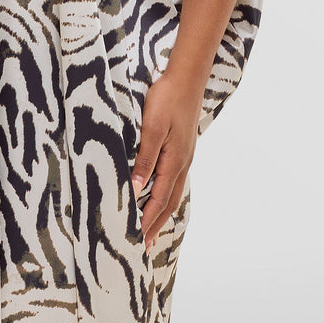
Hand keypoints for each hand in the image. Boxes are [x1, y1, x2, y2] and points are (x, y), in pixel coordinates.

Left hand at [131, 70, 200, 251]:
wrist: (186, 77)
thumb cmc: (166, 99)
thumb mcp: (152, 128)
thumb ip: (145, 158)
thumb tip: (137, 188)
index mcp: (174, 161)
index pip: (158, 200)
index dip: (147, 221)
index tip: (137, 239)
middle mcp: (181, 163)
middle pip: (168, 202)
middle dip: (156, 224)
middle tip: (145, 245)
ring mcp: (183, 156)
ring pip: (172, 192)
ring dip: (161, 212)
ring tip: (150, 227)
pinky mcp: (181, 148)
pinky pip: (173, 179)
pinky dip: (165, 195)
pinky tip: (159, 195)